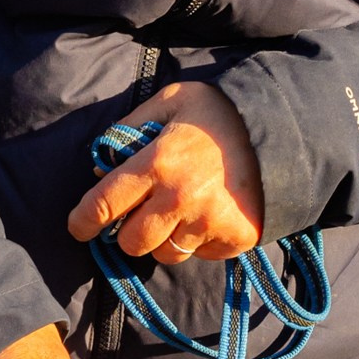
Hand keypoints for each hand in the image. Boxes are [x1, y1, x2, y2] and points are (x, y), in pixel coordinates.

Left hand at [65, 79, 264, 264]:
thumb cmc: (215, 114)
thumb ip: (129, 131)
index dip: (82, 222)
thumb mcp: (168, 103)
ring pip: (167, 254)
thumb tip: (100, 168)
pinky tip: (209, 214)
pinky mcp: (235, 238)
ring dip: (166, 239)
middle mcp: (180, 197)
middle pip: (132, 243)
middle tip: (141, 214)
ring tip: (181, 212)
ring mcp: (209, 222)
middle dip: (129, 232)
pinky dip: (199, 241)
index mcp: (157, 162)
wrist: (280, 128)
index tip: (78, 228)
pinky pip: (201, 255)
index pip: (103, 205)